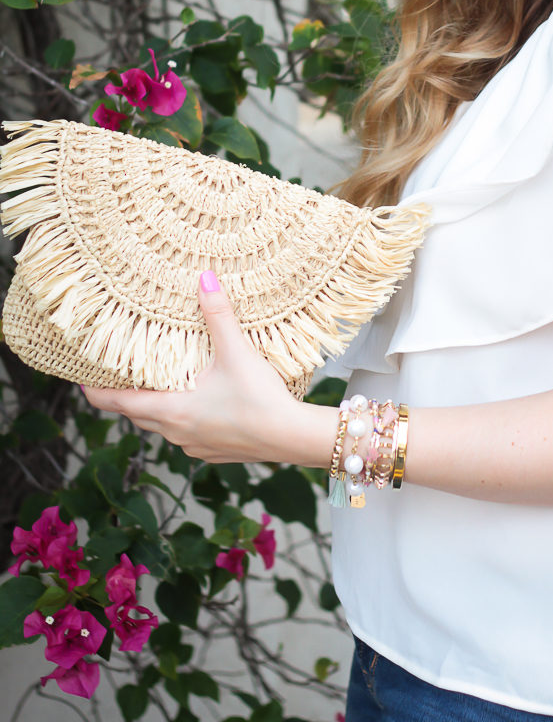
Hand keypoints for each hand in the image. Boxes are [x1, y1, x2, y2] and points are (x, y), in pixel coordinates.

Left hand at [84, 273, 321, 463]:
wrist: (292, 438)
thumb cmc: (260, 398)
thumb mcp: (236, 351)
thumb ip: (218, 314)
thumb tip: (204, 277)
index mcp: (171, 410)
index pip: (117, 403)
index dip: (95, 392)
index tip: (82, 381)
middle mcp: (175, 432)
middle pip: (136, 415)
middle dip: (125, 396)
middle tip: (118, 375)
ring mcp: (194, 447)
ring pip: (161, 427)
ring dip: (154, 408)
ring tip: (158, 386)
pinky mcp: (213, 452)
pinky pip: (184, 436)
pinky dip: (180, 420)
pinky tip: (197, 406)